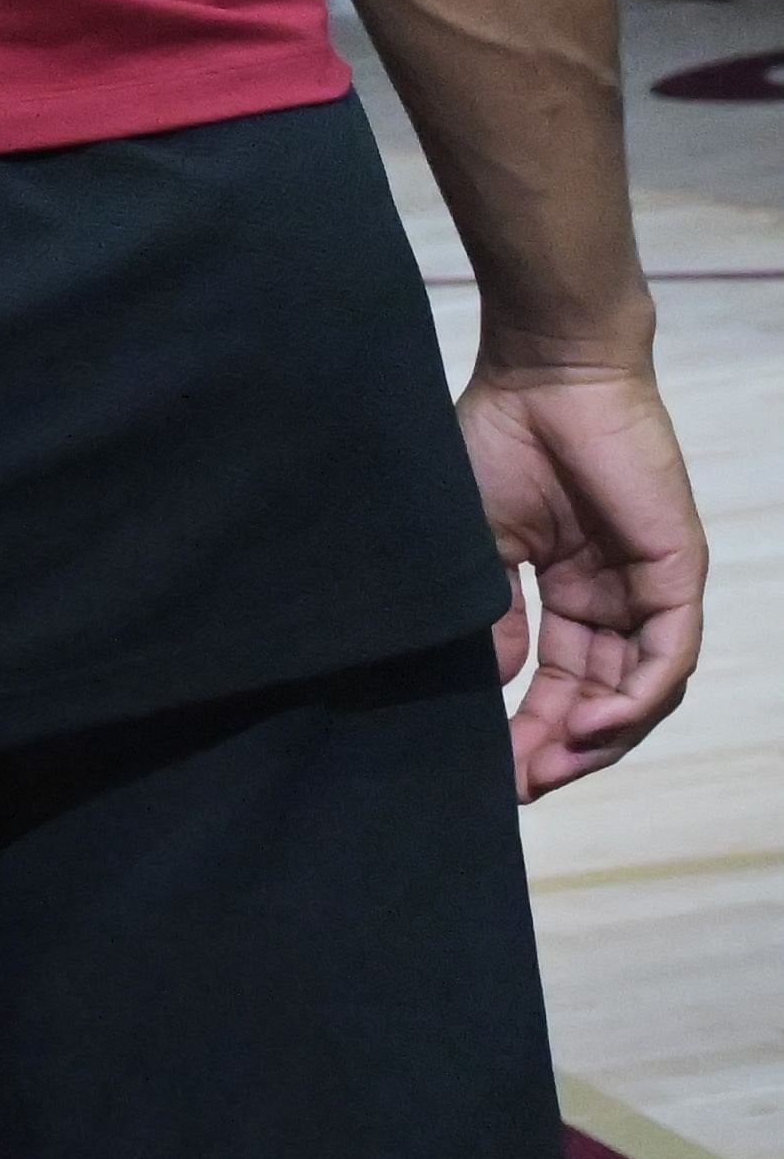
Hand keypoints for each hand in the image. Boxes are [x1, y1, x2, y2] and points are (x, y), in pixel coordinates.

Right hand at [465, 361, 706, 793]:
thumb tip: (495, 683)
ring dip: (600, 738)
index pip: (558, 680)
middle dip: (563, 748)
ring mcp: (649, 589)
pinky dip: (635, 699)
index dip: (528, 726)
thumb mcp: (481, 542)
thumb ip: (496, 614)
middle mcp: (616, 599)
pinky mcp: (676, 573)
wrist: (545, 373)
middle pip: (601, 698)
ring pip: (640, 691)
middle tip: (520, 785)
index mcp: (570, 591)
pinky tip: (592, 725)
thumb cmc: (502, 438)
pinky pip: (667, 657)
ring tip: (551, 767)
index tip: (493, 771)